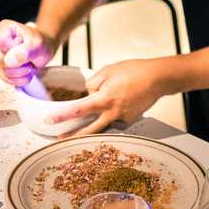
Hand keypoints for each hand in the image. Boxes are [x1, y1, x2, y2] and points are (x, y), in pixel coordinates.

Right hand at [0, 20, 57, 85]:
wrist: (43, 51)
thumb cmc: (41, 43)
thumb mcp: (38, 44)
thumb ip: (26, 51)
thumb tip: (9, 61)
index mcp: (5, 28)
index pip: (1, 44)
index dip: (16, 51)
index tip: (27, 48)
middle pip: (0, 61)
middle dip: (20, 65)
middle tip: (31, 59)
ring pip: (3, 72)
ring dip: (21, 73)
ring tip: (29, 65)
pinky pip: (5, 79)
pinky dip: (19, 79)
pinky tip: (26, 72)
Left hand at [47, 58, 169, 137]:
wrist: (158, 78)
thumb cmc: (134, 70)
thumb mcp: (109, 69)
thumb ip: (94, 82)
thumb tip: (89, 93)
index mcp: (105, 98)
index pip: (79, 109)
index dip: (62, 115)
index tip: (50, 121)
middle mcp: (113, 112)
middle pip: (88, 129)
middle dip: (73, 135)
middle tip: (59, 138)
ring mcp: (122, 118)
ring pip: (103, 125)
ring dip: (93, 125)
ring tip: (85, 124)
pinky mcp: (130, 120)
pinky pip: (115, 119)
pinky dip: (112, 113)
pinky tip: (121, 101)